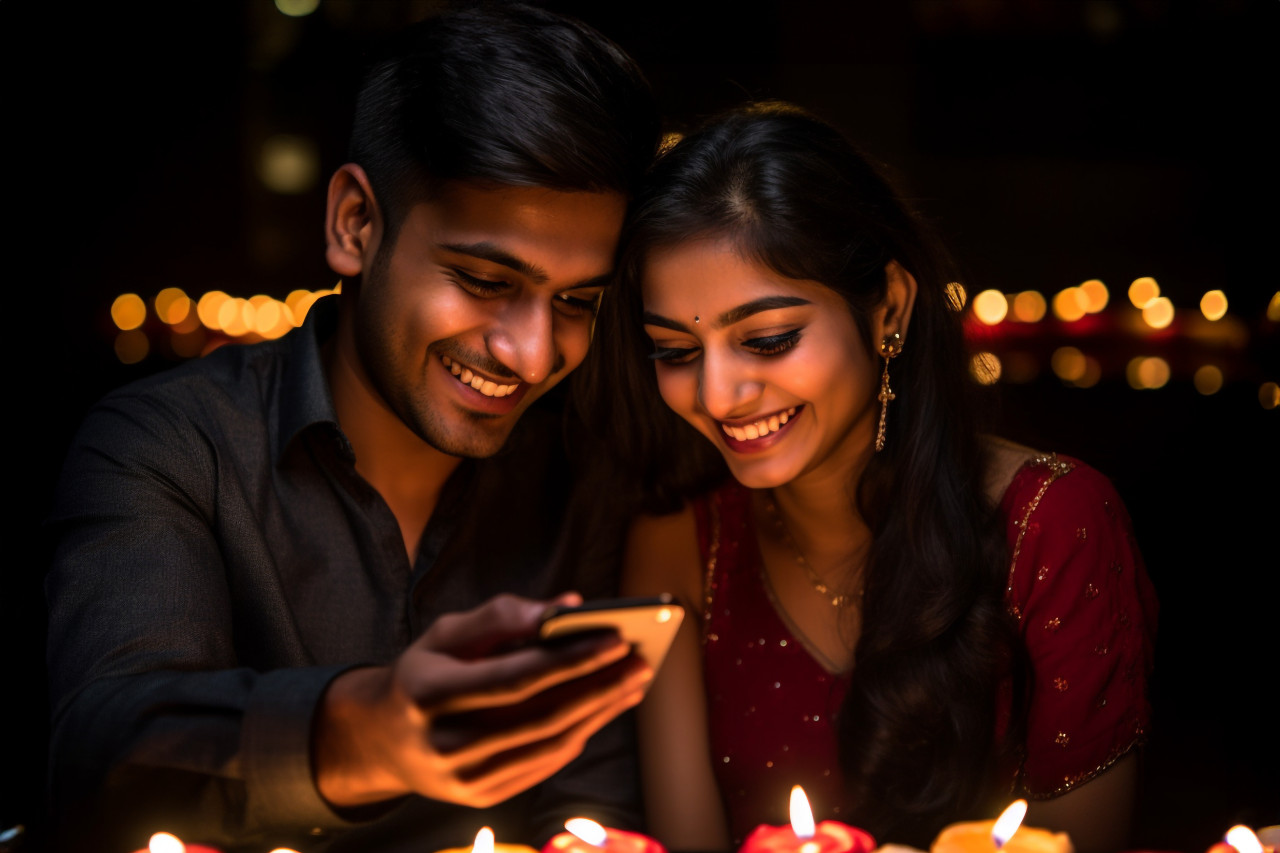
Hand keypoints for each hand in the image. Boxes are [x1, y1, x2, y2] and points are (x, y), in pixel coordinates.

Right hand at [313, 592, 652, 808]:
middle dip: (599, 687)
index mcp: (429, 694)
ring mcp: (462, 779)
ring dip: (600, 712)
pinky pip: (544, 765)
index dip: (571, 658)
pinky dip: (579, 735)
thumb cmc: (424, 673)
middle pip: (541, 716)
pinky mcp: (480, 798)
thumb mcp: (446, 633)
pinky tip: (603, 709)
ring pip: (549, 745)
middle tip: (640, 661)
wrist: (382, 740)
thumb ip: (503, 615)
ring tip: (633, 682)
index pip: (516, 676)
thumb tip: (566, 606)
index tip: (616, 637)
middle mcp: (444, 744)